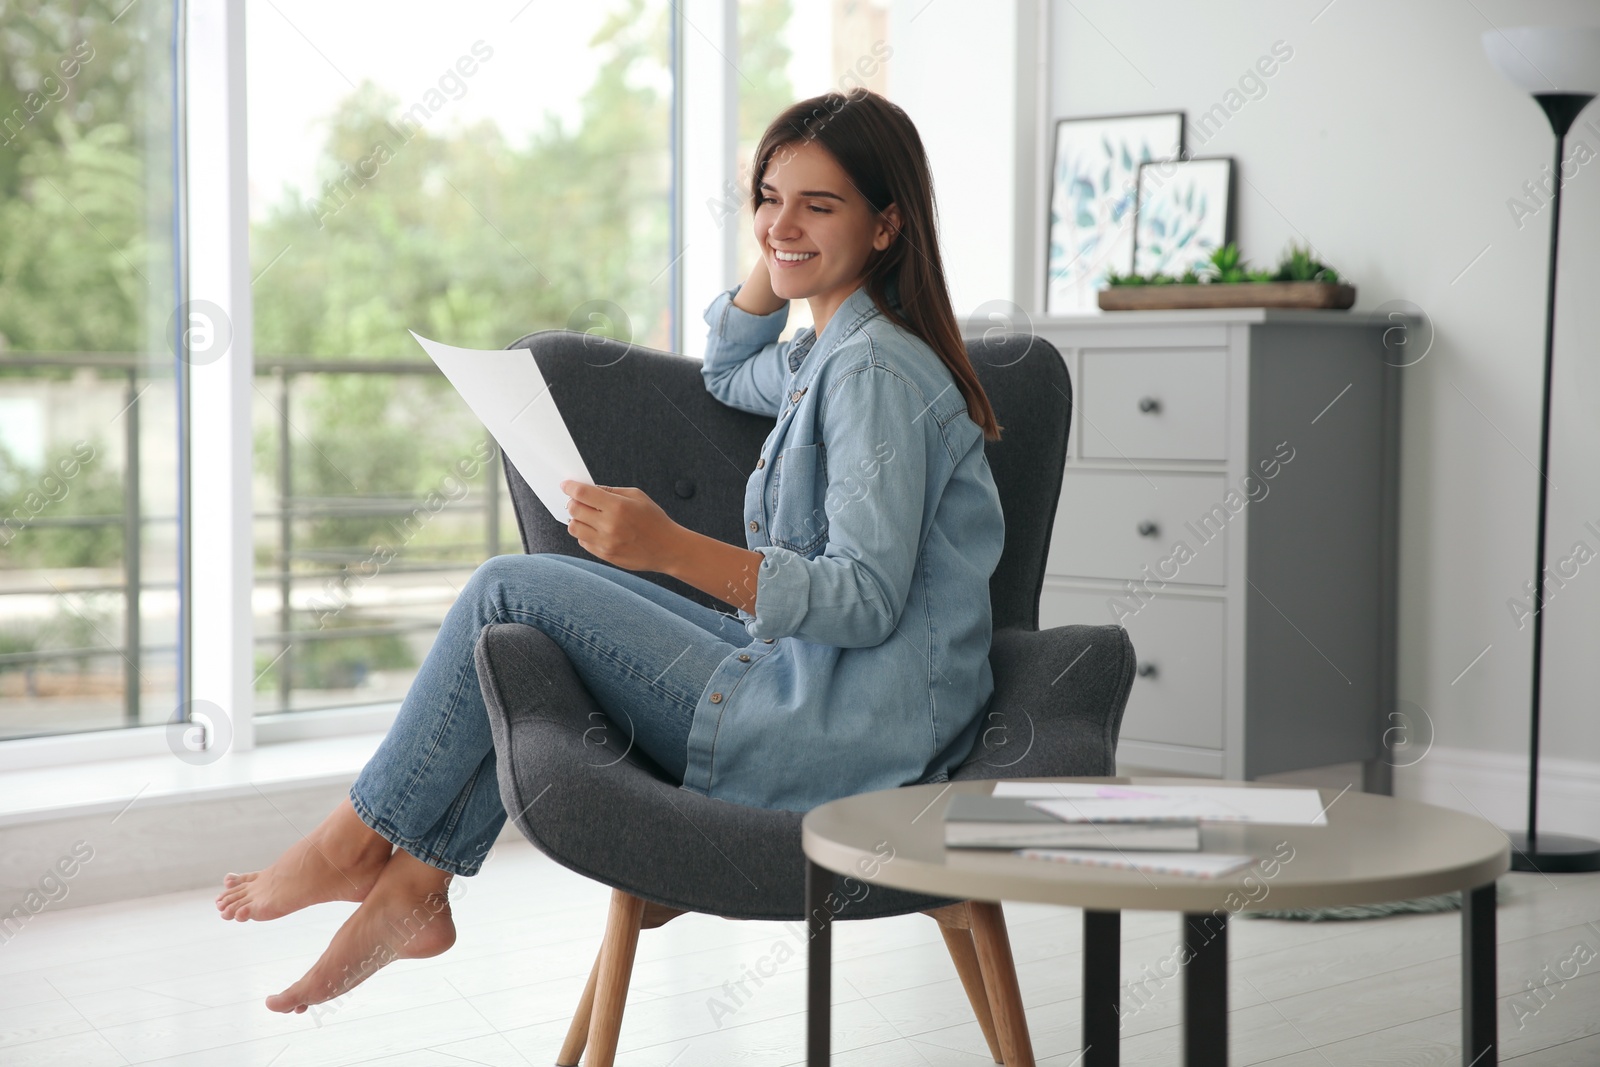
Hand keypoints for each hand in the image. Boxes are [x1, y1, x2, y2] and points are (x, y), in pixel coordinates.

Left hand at [561, 479, 681, 572]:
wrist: (668, 548)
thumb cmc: (654, 520)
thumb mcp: (637, 496)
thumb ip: (611, 491)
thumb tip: (588, 488)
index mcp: (618, 507)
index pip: (583, 493)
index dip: (570, 487)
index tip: (565, 485)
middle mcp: (609, 525)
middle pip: (574, 510)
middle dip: (572, 502)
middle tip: (578, 500)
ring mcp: (606, 543)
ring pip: (574, 528)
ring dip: (577, 519)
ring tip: (587, 516)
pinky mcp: (605, 555)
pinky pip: (583, 542)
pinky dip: (585, 534)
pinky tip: (596, 530)